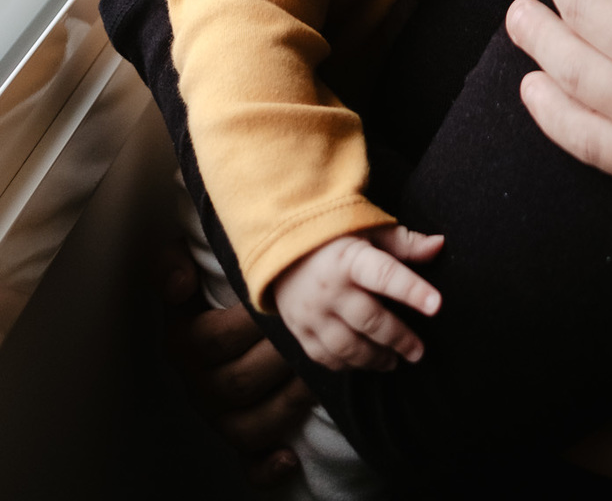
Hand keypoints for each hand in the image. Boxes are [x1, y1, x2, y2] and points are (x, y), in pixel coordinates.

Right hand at [153, 238, 313, 488]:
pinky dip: (266, 466)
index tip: (276, 303)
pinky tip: (289, 457)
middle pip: (238, 382)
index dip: (247, 323)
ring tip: (319, 375)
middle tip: (314, 335)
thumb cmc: (223, 279)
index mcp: (184, 343)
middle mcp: (198, 384)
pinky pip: (249, 462)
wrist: (242, 306)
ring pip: (249, 424)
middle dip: (280, 358)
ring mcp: (219, 414)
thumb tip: (179, 285)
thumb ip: (174, 264)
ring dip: (287, 403)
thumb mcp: (191, 262)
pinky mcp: (241, 434)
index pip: (212, 340)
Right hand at [271, 227, 443, 371]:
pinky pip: (327, 357)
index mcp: (350, 257)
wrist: (283, 245)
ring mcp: (312, 313)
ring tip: (396, 361)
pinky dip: (350, 365)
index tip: (436, 305)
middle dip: (398, 338)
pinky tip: (367, 362)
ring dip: (375, 358)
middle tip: (419, 351)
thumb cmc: (336, 236)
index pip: (385, 275)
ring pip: (348, 346)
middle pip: (369, 320)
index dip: (412, 290)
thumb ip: (405, 243)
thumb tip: (440, 245)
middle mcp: (329, 288)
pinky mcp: (300, 331)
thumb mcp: (369, 230)